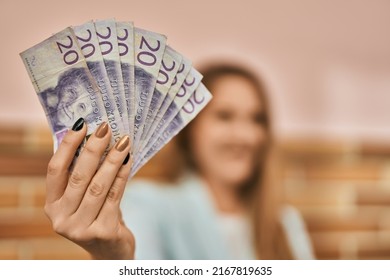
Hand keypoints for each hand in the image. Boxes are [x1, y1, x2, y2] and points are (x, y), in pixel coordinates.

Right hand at [44, 118, 134, 258]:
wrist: (110, 252)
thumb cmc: (96, 217)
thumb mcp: (82, 199)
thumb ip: (83, 176)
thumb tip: (95, 137)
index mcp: (52, 206)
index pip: (55, 170)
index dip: (67, 146)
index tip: (82, 124)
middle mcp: (61, 219)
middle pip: (78, 176)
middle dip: (94, 149)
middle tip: (107, 128)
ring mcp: (81, 228)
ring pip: (98, 186)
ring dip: (112, 160)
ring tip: (123, 142)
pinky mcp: (103, 231)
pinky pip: (115, 196)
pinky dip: (123, 175)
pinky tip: (129, 160)